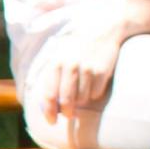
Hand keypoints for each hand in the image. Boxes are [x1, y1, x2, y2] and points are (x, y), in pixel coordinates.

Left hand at [25, 24, 128, 147]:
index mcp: (56, 62)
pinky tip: (93, 83)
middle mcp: (71, 66)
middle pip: (66, 102)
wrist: (104, 27)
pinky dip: (94, 93)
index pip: (49, 95)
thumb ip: (50, 75)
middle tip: (68, 115)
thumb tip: (44, 103)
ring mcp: (88, 69)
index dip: (49, 112)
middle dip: (67, 112)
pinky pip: (96, 94)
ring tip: (82, 92)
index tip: (51, 122)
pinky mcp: (102, 72)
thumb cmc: (77, 43)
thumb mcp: (59, 53)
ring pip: (82, 100)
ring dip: (81, 101)